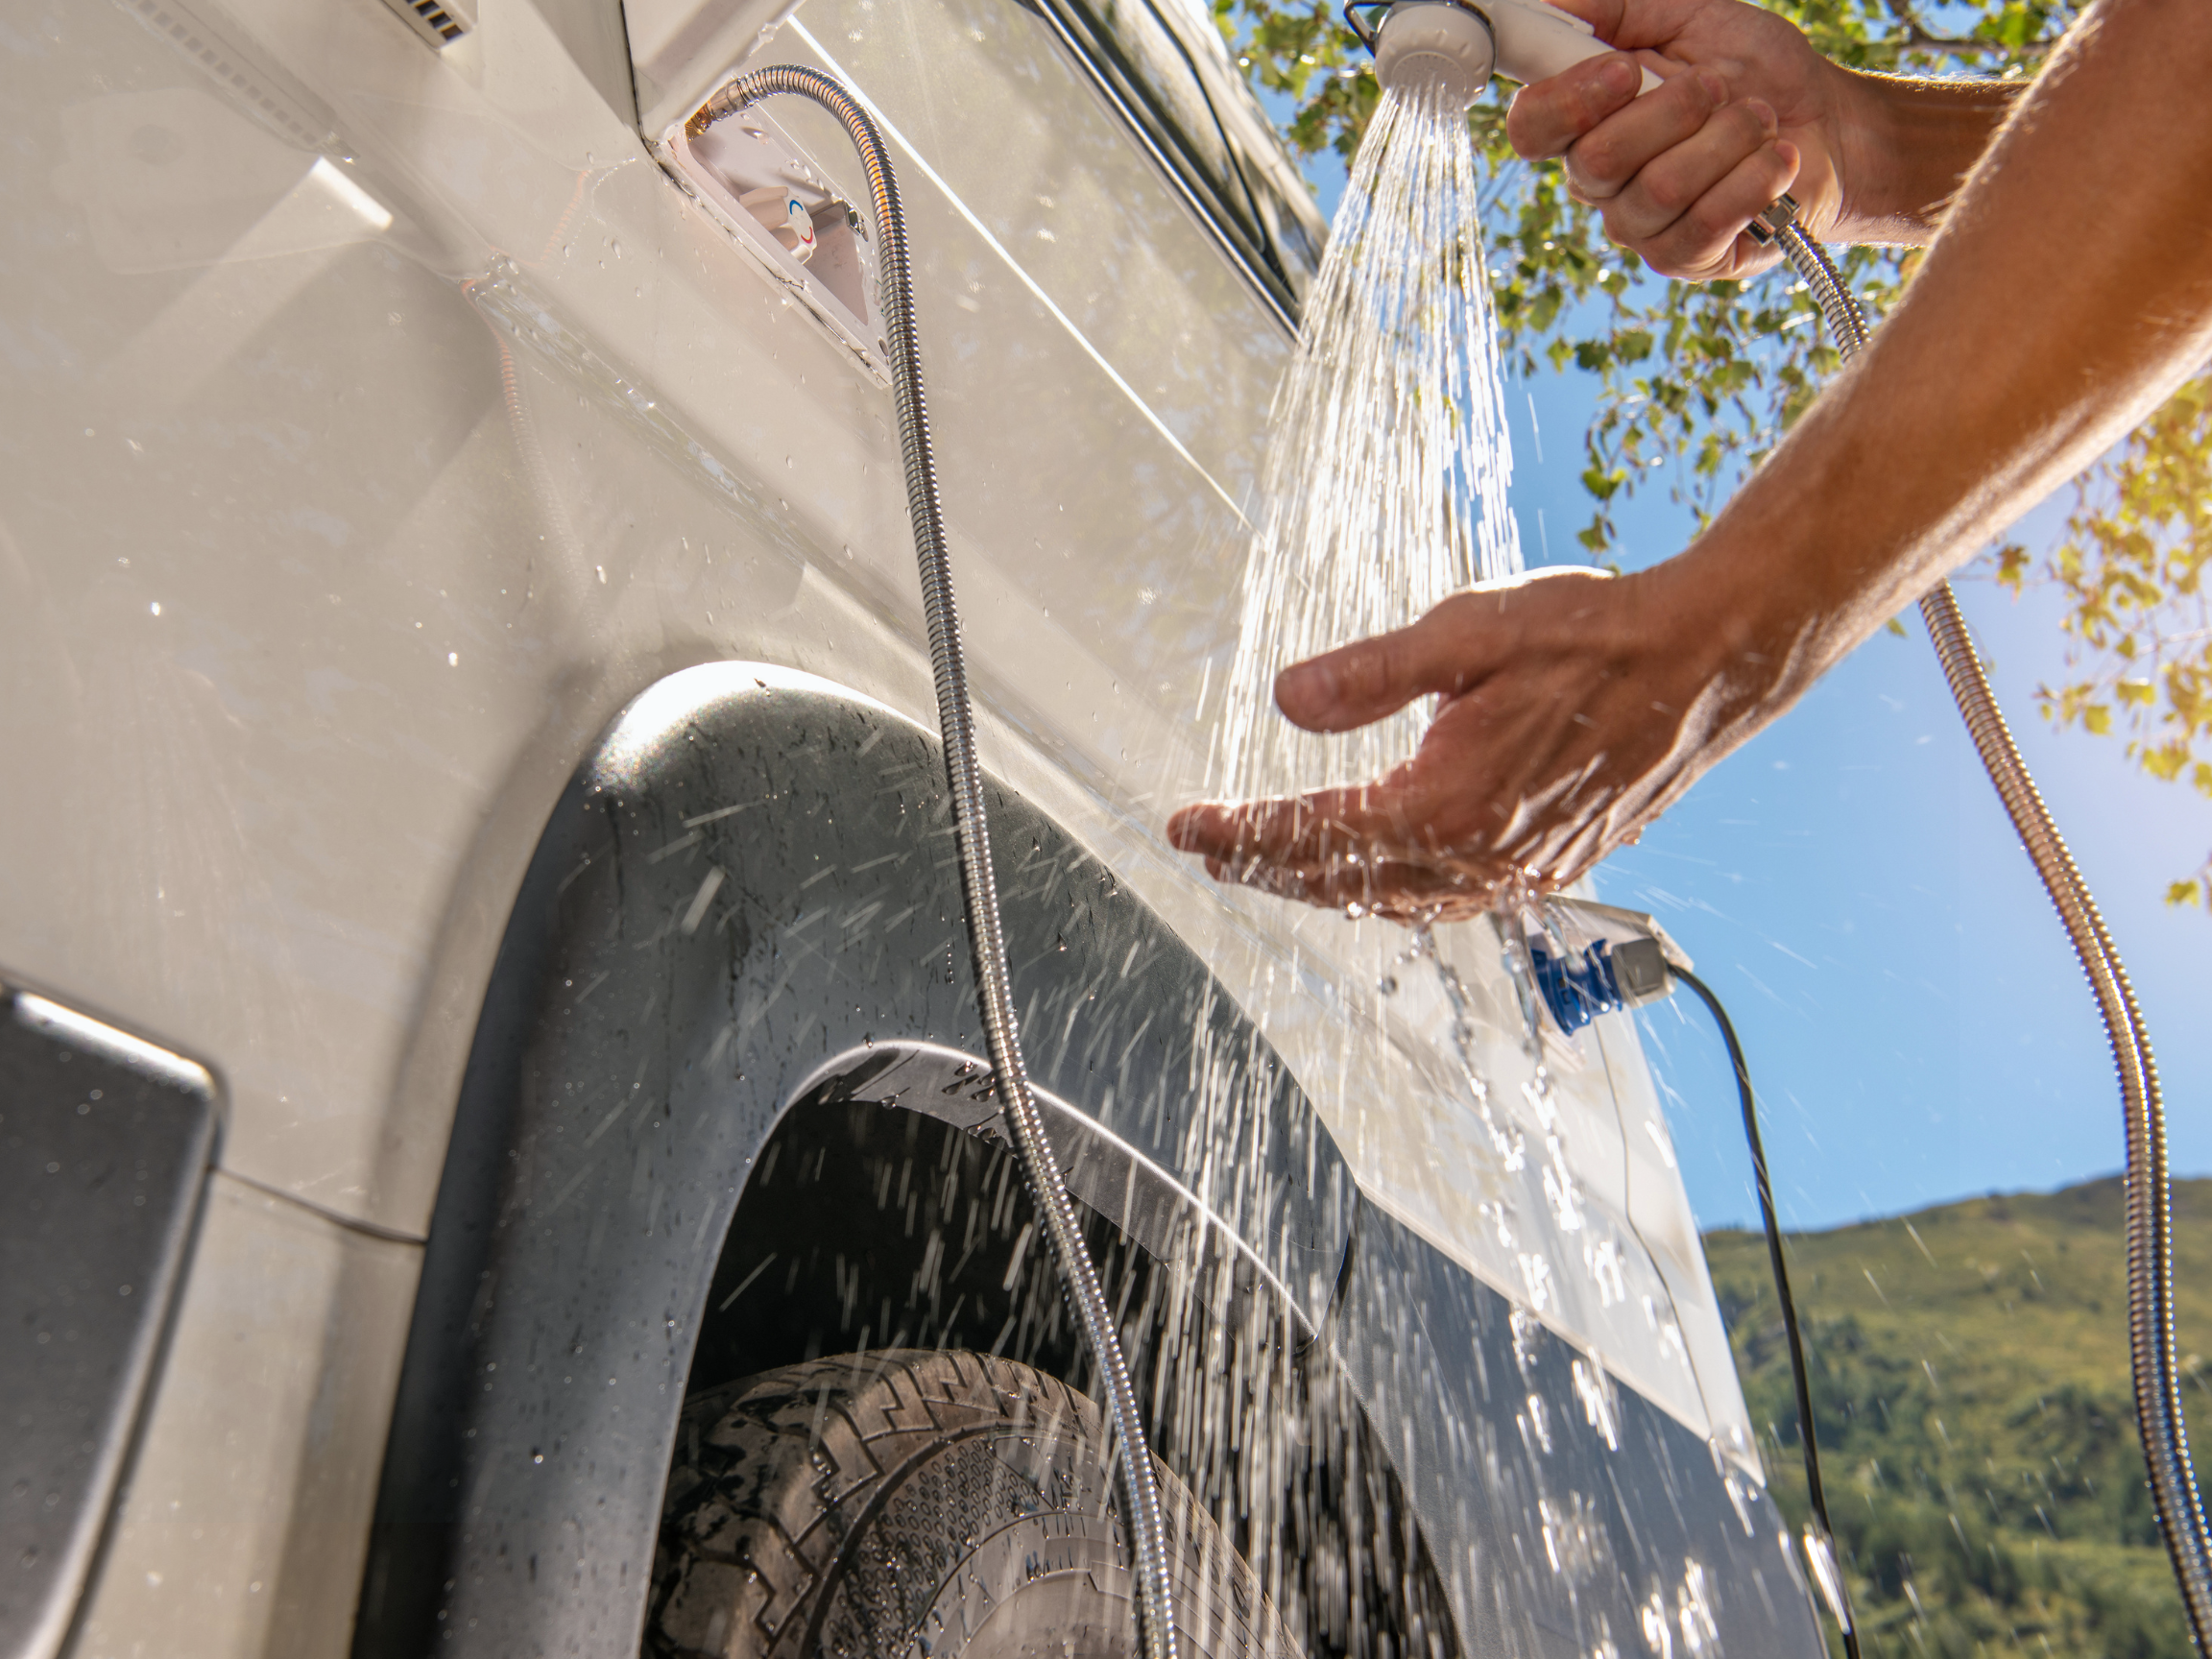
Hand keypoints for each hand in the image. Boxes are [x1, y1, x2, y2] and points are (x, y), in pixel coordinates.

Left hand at [1167, 564, 1784, 919]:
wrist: (1707, 660)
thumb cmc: (1594, 636)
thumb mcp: (1468, 633)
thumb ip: (1371, 674)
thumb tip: (1286, 701)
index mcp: (1448, 806)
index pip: (1314, 834)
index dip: (1242, 832)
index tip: (1185, 826)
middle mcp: (1481, 857)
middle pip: (1345, 884)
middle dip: (1269, 867)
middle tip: (1210, 850)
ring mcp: (1520, 869)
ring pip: (1397, 900)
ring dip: (1327, 886)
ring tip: (1273, 865)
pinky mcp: (1551, 862)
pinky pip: (1450, 898)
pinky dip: (1394, 892)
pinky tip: (1379, 874)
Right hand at [1505, 0, 1858, 278]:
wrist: (1834, 125)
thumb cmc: (1758, 72)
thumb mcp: (1691, 15)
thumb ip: (1620, 8)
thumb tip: (1556, 0)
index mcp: (1589, 121)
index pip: (1532, 128)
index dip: (1567, 102)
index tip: (1624, 69)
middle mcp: (1603, 181)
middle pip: (1597, 161)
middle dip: (1673, 110)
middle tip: (1720, 86)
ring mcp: (1643, 227)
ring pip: (1657, 191)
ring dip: (1725, 140)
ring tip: (1760, 119)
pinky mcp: (1688, 259)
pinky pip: (1702, 226)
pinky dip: (1751, 180)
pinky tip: (1777, 159)